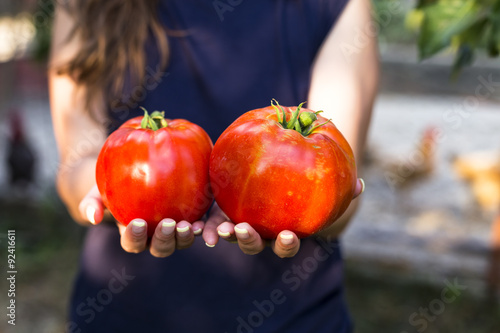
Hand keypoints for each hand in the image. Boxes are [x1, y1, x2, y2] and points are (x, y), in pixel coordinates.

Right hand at [78, 185, 203, 256]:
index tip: (137, 222)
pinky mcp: (191, 217)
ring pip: (180, 242)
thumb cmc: (113, 181)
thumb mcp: (99, 189)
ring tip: (188, 225)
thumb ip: (92, 203)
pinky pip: (197, 227)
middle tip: (168, 224)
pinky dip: (202, 228)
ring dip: (184, 238)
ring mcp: (174, 229)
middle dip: (164, 240)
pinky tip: (203, 220)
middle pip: (160, 248)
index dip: (134, 237)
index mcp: (133, 234)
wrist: (136, 171)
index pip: (132, 243)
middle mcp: (155, 236)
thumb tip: (93, 217)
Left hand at [203, 178, 364, 257]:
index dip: (287, 244)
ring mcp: (239, 219)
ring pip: (230, 234)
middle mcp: (261, 229)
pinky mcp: (221, 207)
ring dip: (223, 235)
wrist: (278, 162)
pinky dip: (204, 224)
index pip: (286, 243)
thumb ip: (340, 182)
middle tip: (242, 230)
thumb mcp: (322, 177)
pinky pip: (210, 217)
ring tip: (216, 230)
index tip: (288, 235)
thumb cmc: (306, 176)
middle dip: (248, 242)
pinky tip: (195, 222)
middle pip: (254, 243)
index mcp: (283, 227)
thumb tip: (361, 185)